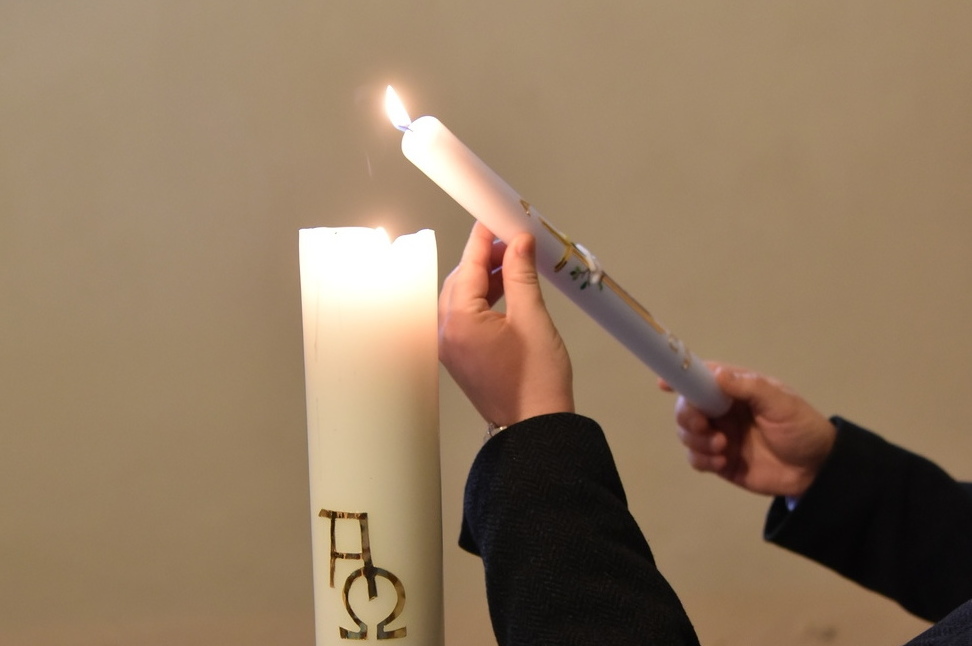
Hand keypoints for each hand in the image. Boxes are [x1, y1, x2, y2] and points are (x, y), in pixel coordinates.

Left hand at [439, 222, 573, 427]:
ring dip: (486, 278)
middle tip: (514, 242)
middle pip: (461, 279)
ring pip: (462, 297)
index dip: (483, 238)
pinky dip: (484, 300)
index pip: (469, 265)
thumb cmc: (538, 377)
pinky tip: (508, 291)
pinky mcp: (461, 356)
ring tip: (517, 265)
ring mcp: (451, 346)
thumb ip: (522, 274)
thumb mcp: (533, 318)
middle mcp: (446, 332)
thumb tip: (519, 241)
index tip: (496, 217)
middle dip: (485, 258)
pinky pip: (466, 316)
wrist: (535, 426)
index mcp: (460, 320)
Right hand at [662, 364, 836, 496]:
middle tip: (704, 426)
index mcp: (736, 390)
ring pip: (686, 433)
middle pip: (686, 407)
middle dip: (687, 416)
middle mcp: (722, 410)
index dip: (681, 377)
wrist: (817, 470)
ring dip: (696, 440)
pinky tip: (722, 462)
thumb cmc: (802, 428)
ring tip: (722, 447)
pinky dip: (702, 460)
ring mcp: (719, 435)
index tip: (664, 384)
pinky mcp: (720, 460)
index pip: (702, 377)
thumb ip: (749, 388)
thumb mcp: (782, 403)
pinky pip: (695, 458)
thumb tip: (717, 375)